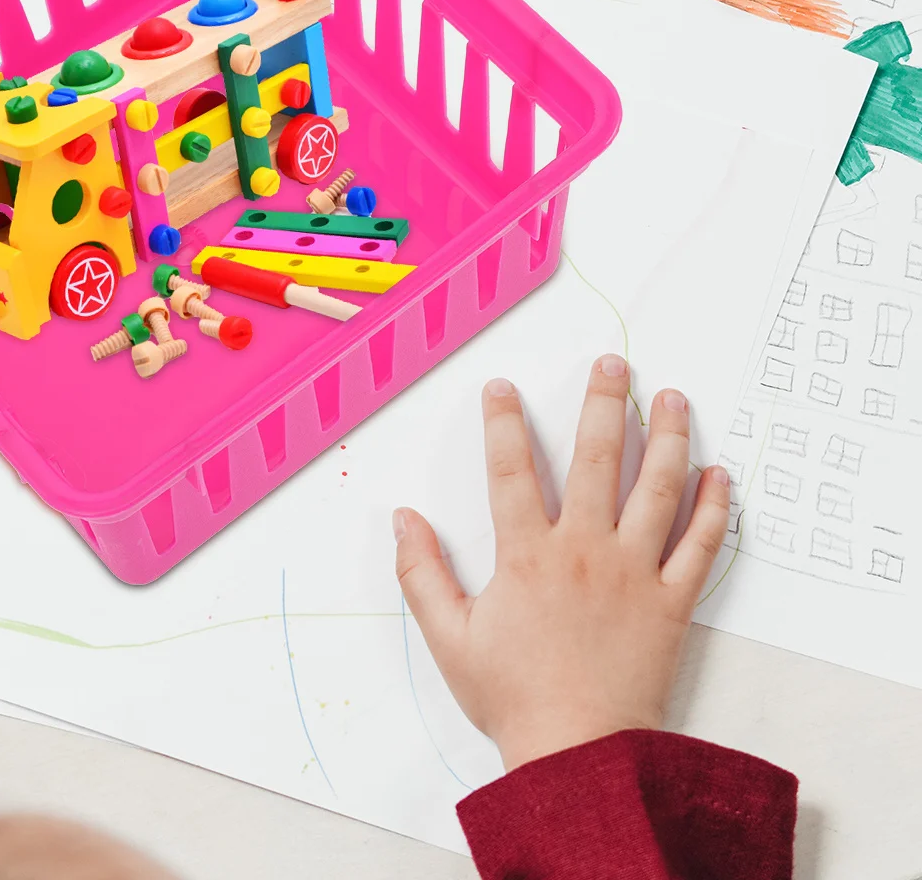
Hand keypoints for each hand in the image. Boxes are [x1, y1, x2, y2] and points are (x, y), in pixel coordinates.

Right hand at [394, 355, 730, 770]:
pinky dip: (713, 509)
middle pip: (596, 459)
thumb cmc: (513, 698)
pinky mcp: (672, 604)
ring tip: (674, 398)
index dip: (503, 422)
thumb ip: (421, 573)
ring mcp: (634, 573)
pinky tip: (719, 475)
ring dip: (668, 438)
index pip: (510, 469)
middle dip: (605, 403)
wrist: (580, 756)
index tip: (503, 387)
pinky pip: (700, 547)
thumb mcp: (448, 637)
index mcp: (527, 554)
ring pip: (656, 490)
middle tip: (614, 364)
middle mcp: (584, 550)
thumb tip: (402, 518)